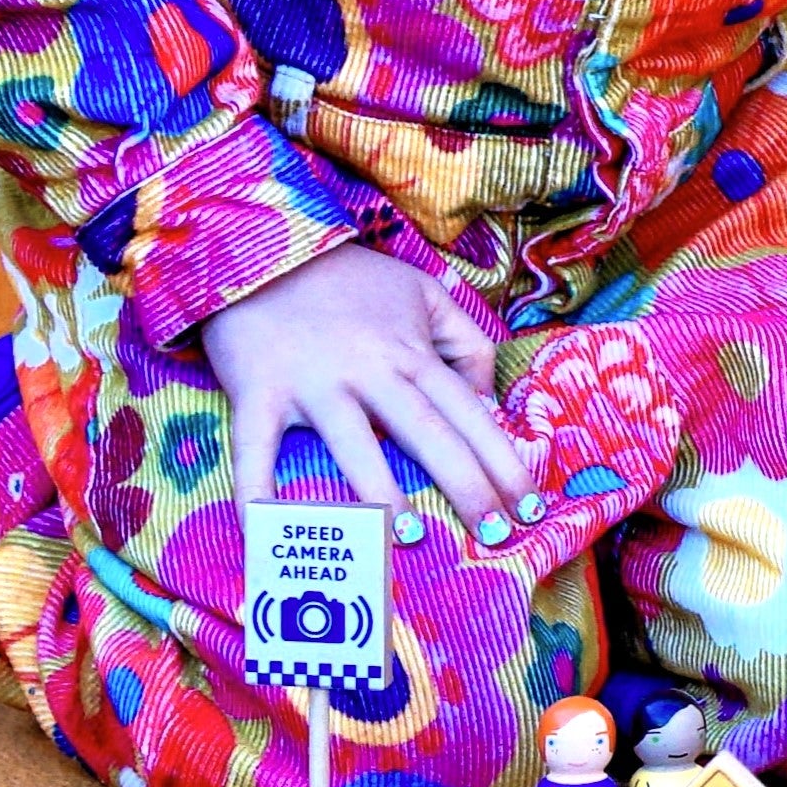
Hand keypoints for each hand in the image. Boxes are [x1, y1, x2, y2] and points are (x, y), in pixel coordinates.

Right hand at [201, 242, 538, 540]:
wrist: (262, 248)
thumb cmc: (349, 280)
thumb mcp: (424, 292)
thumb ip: (465, 342)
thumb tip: (489, 402)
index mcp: (412, 352)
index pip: (469, 414)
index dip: (503, 461)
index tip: (530, 507)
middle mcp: (370, 370)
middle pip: (429, 435)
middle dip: (468, 488)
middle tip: (497, 536)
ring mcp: (314, 384)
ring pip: (355, 446)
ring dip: (383, 494)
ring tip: (409, 538)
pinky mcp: (259, 393)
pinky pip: (255, 450)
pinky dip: (257, 492)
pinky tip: (266, 533)